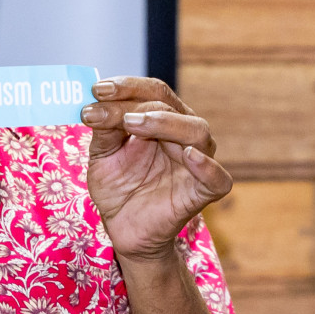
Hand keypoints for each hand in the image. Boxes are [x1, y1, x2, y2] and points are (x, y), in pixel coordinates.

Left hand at [81, 77, 231, 261]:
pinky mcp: (204, 191)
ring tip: (133, 123)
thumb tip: (97, 104)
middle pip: (171, 105)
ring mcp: (196, 161)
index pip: (152, 91)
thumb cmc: (117, 186)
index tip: (96, 89)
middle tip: (106, 105)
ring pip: (196, 131)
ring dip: (164, 122)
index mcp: (162, 119)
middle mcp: (184, 134)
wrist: (122, 227)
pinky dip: (206, 166)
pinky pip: (217, 178)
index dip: (126, 86)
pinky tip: (189, 155)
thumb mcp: (102, 154)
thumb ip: (104, 130)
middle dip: (136, 102)